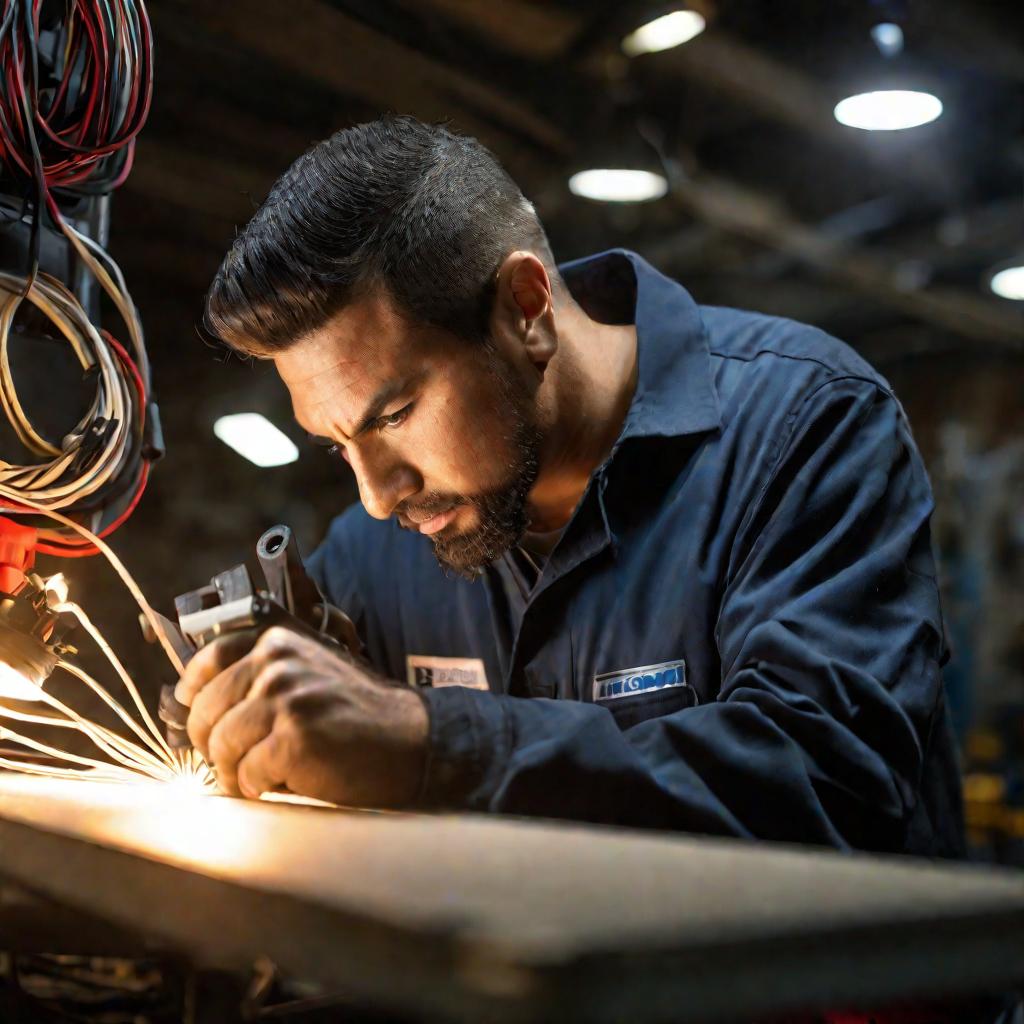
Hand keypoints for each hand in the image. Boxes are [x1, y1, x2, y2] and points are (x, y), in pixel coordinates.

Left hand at [174, 626, 427, 805]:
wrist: (408, 740)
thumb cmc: (355, 713)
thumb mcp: (310, 671)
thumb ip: (263, 673)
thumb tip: (198, 698)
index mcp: (278, 642)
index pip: (208, 661)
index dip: (195, 694)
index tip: (198, 713)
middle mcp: (278, 663)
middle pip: (206, 712)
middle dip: (214, 744)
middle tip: (236, 761)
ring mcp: (286, 699)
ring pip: (221, 747)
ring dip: (234, 772)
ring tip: (260, 777)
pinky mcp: (294, 739)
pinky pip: (246, 775)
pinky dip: (258, 788)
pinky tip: (282, 784)